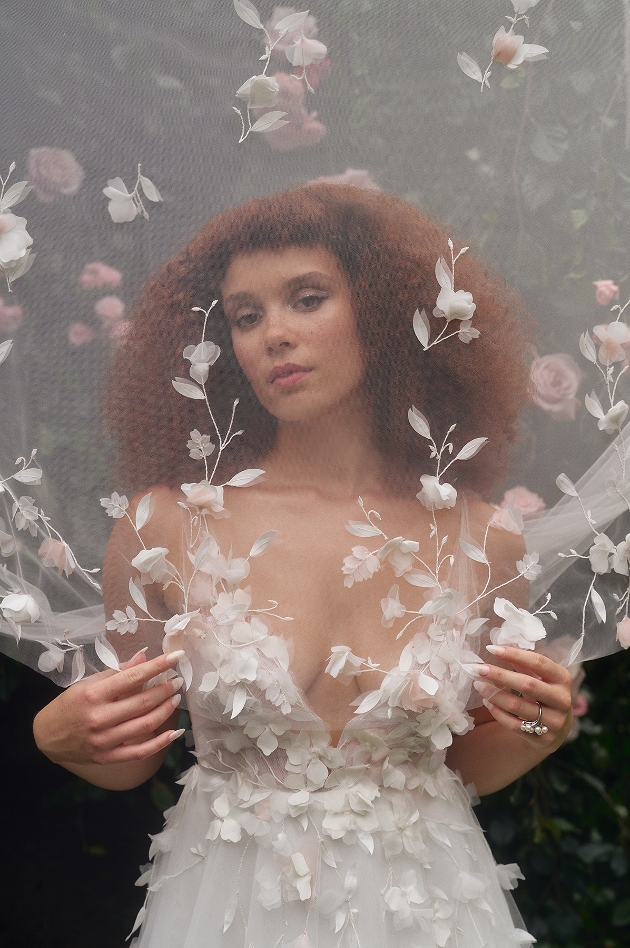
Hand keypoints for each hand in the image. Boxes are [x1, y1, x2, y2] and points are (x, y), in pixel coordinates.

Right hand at [33, 650, 185, 765]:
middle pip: (143, 701)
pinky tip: (174, 733)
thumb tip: (143, 657)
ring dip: (166, 710)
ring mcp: (104, 740)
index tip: (176, 656)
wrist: (46, 737)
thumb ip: (116, 672)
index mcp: (94, 694)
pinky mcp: (108, 757)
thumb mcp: (87, 683)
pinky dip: (160, 742)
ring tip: (175, 698)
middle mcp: (100, 718)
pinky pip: (140, 752)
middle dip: (166, 688)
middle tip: (178, 680)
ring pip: (145, 724)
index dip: (158, 666)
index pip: (133, 677)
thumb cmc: (68, 705)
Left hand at [469, 645, 573, 749]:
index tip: (492, 648)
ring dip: (495, 694)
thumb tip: (499, 647)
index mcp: (563, 679)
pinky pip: (514, 725)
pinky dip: (498, 713)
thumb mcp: (541, 677)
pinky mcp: (543, 739)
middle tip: (478, 668)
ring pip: (518, 706)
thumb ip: (525, 664)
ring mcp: (555, 721)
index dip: (514, 654)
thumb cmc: (544, 694)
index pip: (538, 662)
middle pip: (527, 684)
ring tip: (478, 685)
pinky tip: (487, 702)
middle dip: (500, 675)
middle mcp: (562, 700)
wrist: (556, 729)